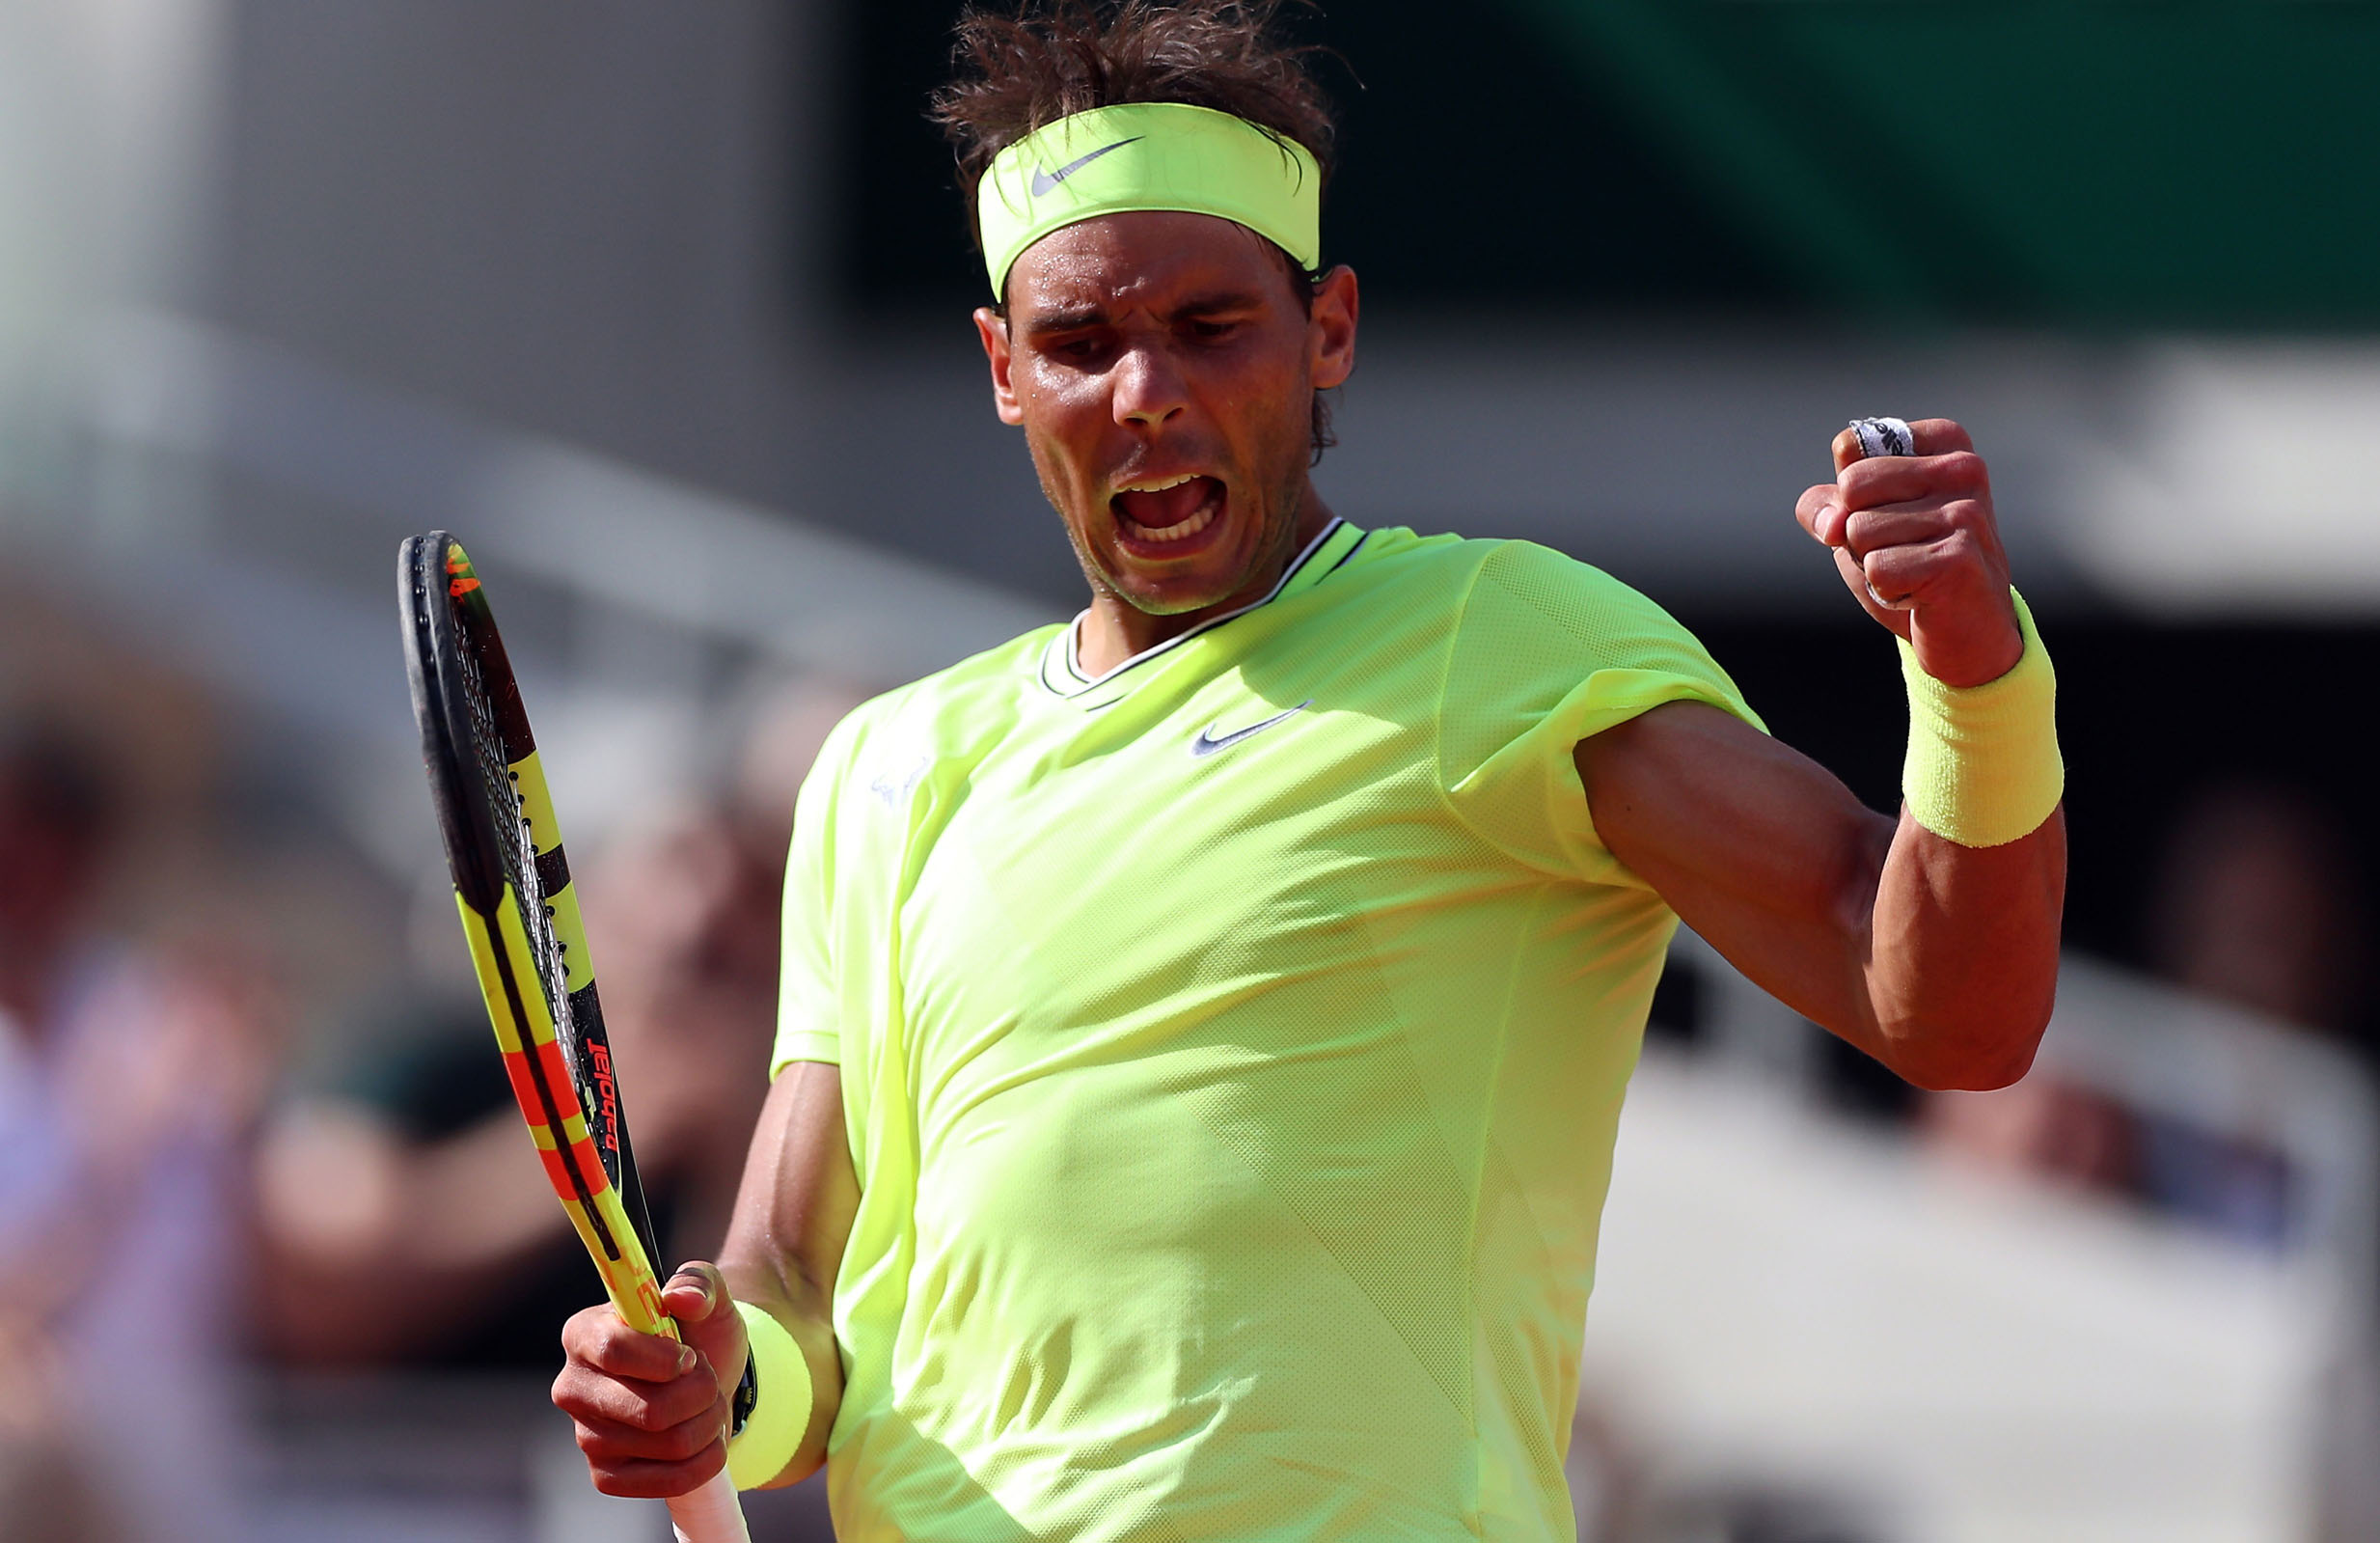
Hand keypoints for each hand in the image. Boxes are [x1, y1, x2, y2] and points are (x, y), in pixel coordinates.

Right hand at [552, 1262, 748, 1497]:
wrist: (706, 1382)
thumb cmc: (696, 1334)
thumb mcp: (707, 1296)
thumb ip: (698, 1282)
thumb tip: (680, 1298)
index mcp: (583, 1334)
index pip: (613, 1350)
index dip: (665, 1359)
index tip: (692, 1356)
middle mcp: (572, 1387)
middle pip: (649, 1410)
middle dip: (701, 1394)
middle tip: (707, 1379)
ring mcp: (585, 1436)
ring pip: (669, 1444)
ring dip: (709, 1423)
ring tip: (708, 1404)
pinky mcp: (605, 1475)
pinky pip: (668, 1481)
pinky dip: (705, 1459)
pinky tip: (704, 1438)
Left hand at [1794, 417, 2023, 687]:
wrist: (1967, 630)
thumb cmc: (1911, 564)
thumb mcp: (1858, 520)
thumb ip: (1825, 505)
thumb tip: (1832, 524)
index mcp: (1945, 442)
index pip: (1849, 447)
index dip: (1848, 494)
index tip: (1889, 511)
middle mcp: (1963, 468)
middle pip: (1851, 488)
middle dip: (1857, 532)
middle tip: (1900, 549)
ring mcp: (1965, 512)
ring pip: (1858, 531)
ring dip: (1871, 563)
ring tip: (1913, 570)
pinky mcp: (1958, 557)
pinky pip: (1876, 569)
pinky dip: (1885, 590)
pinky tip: (1921, 592)